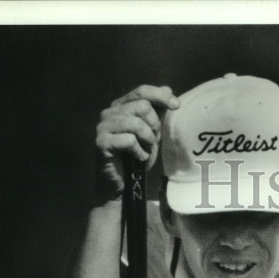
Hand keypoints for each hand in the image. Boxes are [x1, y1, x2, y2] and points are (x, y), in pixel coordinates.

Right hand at [95, 84, 180, 200]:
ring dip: (147, 140)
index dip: (160, 96)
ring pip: (136, 123)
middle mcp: (109, 113)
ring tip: (146, 151)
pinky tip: (138, 159)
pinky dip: (139, 152)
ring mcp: (103, 126)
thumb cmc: (137, 159)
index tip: (177, 106)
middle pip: (142, 107)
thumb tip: (168, 90)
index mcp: (121, 107)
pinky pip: (128, 140)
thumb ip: (157, 113)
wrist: (123, 186)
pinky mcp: (101, 142)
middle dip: (154, 126)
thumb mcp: (152, 133)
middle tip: (152, 142)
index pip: (142, 91)